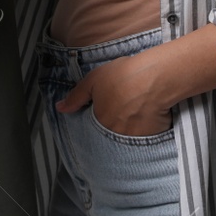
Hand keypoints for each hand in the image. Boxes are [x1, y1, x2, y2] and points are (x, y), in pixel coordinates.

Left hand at [56, 43, 177, 135]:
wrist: (155, 77)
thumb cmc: (123, 76)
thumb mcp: (93, 80)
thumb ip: (75, 97)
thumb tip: (59, 108)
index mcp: (100, 123)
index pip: (94, 130)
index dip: (100, 119)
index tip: (106, 110)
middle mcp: (117, 135)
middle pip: (111, 135)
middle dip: (114, 125)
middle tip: (123, 109)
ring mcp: (136, 139)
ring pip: (129, 138)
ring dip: (130, 129)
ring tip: (136, 111)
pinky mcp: (154, 138)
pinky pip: (146, 138)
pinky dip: (146, 130)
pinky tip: (149, 115)